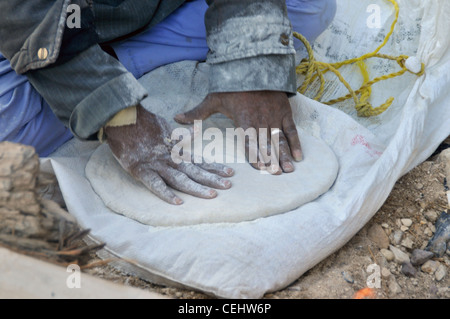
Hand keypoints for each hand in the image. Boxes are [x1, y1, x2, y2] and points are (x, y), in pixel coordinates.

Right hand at [104, 105, 233, 204]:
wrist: (122, 118)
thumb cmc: (142, 123)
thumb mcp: (164, 127)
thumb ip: (179, 135)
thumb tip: (195, 131)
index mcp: (176, 150)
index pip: (200, 161)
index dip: (215, 167)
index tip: (230, 173)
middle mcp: (170, 158)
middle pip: (195, 171)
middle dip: (212, 178)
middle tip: (229, 186)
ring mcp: (157, 165)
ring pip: (180, 179)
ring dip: (197, 187)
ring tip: (212, 195)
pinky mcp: (141, 170)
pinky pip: (155, 184)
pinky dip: (166, 194)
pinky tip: (178, 202)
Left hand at [174, 91, 301, 173]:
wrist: (253, 66)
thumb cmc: (232, 86)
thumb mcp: (213, 98)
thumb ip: (197, 112)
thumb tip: (176, 118)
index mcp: (243, 120)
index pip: (248, 141)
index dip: (254, 154)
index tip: (259, 167)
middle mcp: (260, 121)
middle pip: (266, 144)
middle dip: (273, 160)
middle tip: (278, 174)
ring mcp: (274, 117)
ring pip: (280, 139)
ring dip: (285, 155)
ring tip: (289, 170)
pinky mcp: (284, 112)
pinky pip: (292, 130)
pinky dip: (297, 142)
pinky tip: (300, 156)